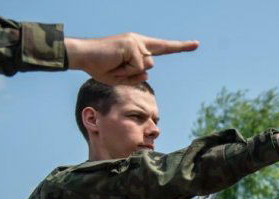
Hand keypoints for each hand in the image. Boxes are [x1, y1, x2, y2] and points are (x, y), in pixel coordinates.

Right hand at [65, 33, 197, 84]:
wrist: (82, 56)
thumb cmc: (99, 66)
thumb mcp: (122, 77)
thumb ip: (137, 76)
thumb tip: (147, 71)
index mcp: (138, 46)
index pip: (163, 47)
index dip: (180, 46)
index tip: (196, 44)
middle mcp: (139, 41)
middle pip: (150, 64)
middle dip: (133, 72)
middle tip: (115, 67)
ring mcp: (136, 41)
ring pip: (145, 66)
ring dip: (129, 71)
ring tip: (113, 64)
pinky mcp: (132, 44)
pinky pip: (137, 65)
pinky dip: (126, 70)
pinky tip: (114, 61)